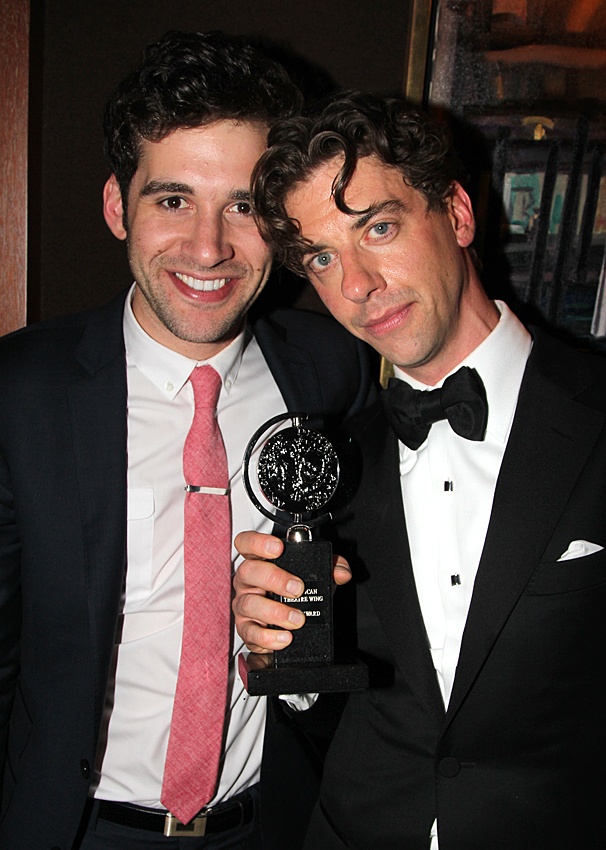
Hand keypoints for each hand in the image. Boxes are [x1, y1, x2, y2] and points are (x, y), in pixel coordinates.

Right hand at [233, 530, 350, 653]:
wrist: (290, 625)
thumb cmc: (295, 593)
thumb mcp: (315, 577)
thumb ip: (331, 568)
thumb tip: (342, 572)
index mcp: (260, 561)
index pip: (247, 543)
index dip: (258, 542)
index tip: (278, 548)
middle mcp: (248, 581)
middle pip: (248, 571)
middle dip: (275, 578)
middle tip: (297, 589)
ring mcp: (244, 605)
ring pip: (249, 603)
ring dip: (275, 612)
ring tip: (297, 619)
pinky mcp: (246, 629)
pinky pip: (250, 633)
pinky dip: (268, 637)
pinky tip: (285, 637)